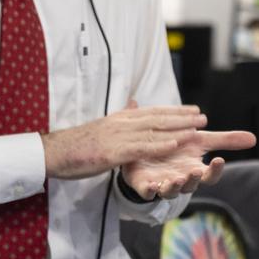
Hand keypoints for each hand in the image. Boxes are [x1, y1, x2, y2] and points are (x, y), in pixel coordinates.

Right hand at [42, 104, 206, 179]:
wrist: (56, 152)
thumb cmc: (78, 144)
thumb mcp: (101, 128)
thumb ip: (120, 120)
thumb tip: (132, 107)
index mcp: (119, 118)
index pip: (152, 111)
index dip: (174, 110)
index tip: (193, 110)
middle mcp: (121, 123)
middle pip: (157, 118)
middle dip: (181, 117)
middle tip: (202, 116)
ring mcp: (117, 136)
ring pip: (153, 130)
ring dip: (176, 128)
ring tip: (197, 129)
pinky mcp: (113, 151)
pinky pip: (141, 147)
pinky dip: (159, 144)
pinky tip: (174, 144)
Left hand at [120, 101, 256, 199]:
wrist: (147, 153)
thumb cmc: (177, 148)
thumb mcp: (200, 140)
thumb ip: (224, 140)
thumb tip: (254, 138)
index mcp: (194, 170)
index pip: (209, 175)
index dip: (215, 170)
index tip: (219, 160)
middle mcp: (180, 179)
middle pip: (190, 185)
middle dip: (193, 179)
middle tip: (195, 171)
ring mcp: (162, 184)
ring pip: (170, 191)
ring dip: (173, 186)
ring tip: (174, 178)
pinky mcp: (145, 186)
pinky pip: (147, 192)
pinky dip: (150, 190)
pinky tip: (151, 185)